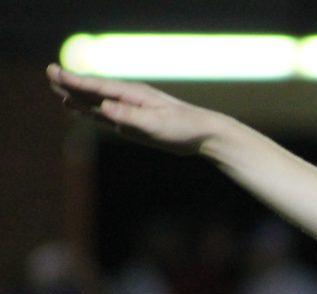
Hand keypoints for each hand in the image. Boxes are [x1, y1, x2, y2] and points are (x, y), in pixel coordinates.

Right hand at [46, 63, 223, 155]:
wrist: (204, 134)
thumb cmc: (183, 128)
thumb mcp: (155, 124)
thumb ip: (128, 116)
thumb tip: (103, 108)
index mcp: (133, 95)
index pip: (98, 87)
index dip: (75, 81)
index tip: (56, 73)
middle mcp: (130, 99)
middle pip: (95, 91)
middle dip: (72, 84)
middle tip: (49, 73)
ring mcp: (131, 111)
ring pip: (99, 103)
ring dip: (79, 98)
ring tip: (58, 91)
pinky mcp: (135, 124)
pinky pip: (108, 117)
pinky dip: (92, 112)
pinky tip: (81, 111)